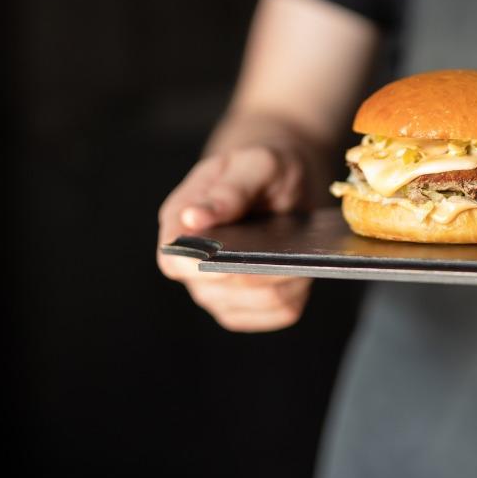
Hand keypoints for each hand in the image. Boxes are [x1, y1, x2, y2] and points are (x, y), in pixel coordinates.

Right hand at [157, 145, 311, 331]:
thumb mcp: (255, 165)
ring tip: (298, 252)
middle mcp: (193, 266)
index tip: (227, 253)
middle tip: (285, 247)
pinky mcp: (254, 306)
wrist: (285, 180)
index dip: (198, 264)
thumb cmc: (263, 169)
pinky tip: (302, 269)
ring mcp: (221, 292)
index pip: (174, 261)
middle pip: (220, 290)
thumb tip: (193, 217)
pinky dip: (297, 292)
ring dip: (283, 280)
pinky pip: (279, 312)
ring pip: (256, 303)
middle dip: (256, 270)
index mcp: (179, 224)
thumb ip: (229, 190)